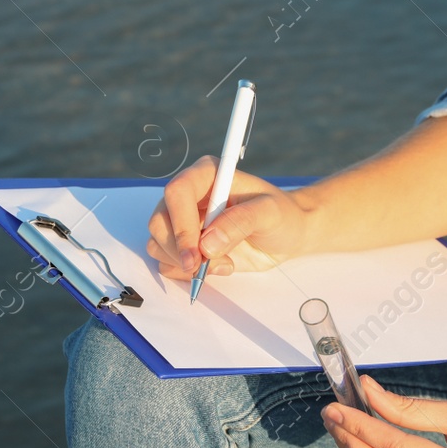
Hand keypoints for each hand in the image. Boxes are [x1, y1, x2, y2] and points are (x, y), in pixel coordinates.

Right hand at [146, 157, 310, 279]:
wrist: (288, 235)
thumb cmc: (282, 216)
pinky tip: (217, 267)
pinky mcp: (187, 245)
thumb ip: (241, 222)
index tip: (196, 254)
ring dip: (185, 263)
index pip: (177, 193)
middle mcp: (190, 196)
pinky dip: (186, 272)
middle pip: (160, 222)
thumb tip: (207, 244)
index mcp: (207, 175)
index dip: (181, 225)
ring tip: (223, 264)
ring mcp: (185, 222)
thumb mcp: (270, 213)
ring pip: (158, 243)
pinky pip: (167, 262)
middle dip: (179, 250)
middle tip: (203, 267)